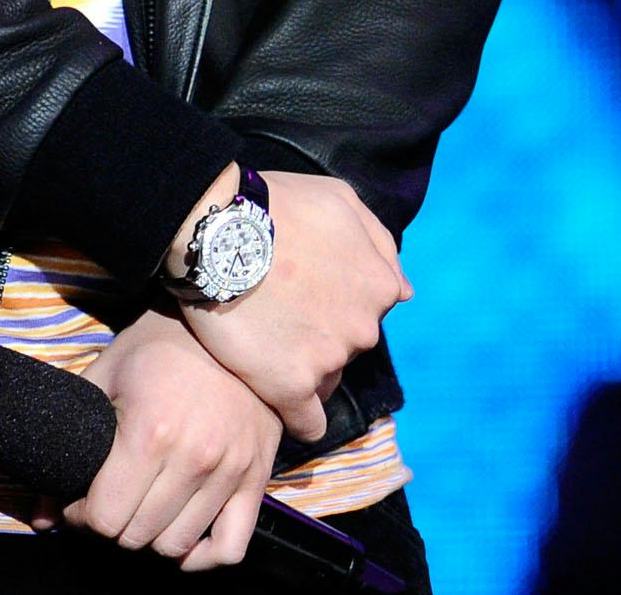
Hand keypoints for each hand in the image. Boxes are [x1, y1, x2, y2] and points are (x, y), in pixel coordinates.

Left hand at [64, 310, 279, 570]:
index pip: (106, 517)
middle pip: (138, 535)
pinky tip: (182, 542)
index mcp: (148, 434)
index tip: (79, 502)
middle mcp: (192, 459)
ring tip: (139, 512)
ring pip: (178, 545)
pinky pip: (231, 547)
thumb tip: (40, 513)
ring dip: (150, 538)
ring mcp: (229, 472)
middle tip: (106, 504)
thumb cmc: (157, 345)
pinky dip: (202, 557)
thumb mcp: (105, 376)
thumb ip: (68, 442)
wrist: (226, 318)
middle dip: (112, 526)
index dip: (82, 516)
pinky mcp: (256, 478)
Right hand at [179, 171, 409, 440]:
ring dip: (299, 365)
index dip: (331, 304)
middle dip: (317, 333)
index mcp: (380, 285)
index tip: (301, 296)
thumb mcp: (339, 199)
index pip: (367, 312)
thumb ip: (378, 241)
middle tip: (274, 312)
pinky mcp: (290, 385)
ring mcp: (329, 359)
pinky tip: (278, 402)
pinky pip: (306, 421)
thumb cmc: (276, 203)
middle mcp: (364, 327)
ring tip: (259, 340)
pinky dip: (297, 417)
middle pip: (346, 345)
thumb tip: (404, 290)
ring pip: (324, 378)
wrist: (216, 226)